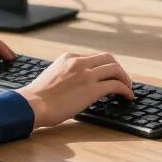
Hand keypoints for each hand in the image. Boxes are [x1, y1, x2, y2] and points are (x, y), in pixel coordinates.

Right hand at [18, 52, 133, 129]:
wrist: (33, 104)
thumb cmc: (38, 97)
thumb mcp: (53, 76)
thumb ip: (66, 75)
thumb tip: (75, 85)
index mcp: (68, 58)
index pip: (93, 57)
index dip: (104, 67)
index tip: (108, 76)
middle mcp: (79, 62)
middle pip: (108, 58)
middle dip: (118, 69)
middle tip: (122, 80)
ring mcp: (86, 74)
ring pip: (115, 69)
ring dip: (125, 78)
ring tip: (128, 89)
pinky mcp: (92, 89)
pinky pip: (115, 85)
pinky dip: (125, 89)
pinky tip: (127, 96)